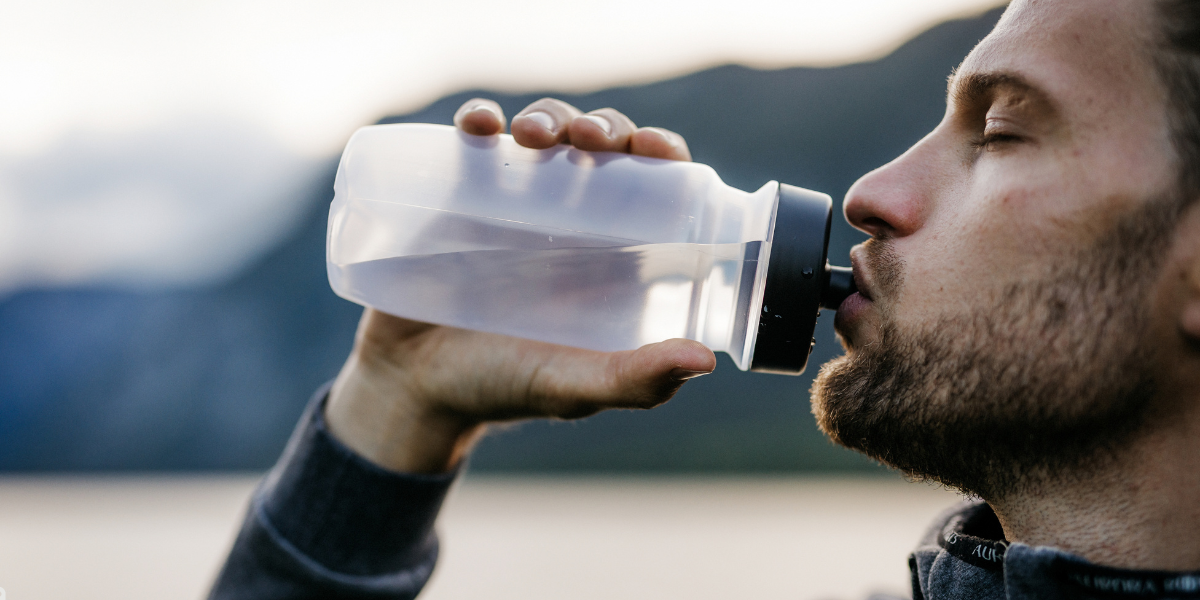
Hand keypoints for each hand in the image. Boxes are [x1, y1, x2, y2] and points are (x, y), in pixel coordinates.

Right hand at [325, 98, 712, 473]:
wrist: (410, 388)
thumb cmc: (502, 387)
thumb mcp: (572, 388)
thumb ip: (633, 381)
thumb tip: (705, 359)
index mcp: (612, 253)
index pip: (652, 184)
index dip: (660, 153)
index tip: (654, 148)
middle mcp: (568, 218)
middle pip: (600, 146)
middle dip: (603, 127)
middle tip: (588, 140)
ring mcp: (510, 201)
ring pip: (542, 132)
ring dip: (547, 117)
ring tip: (532, 136)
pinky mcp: (455, 194)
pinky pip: (472, 141)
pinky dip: (478, 119)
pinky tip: (478, 125)